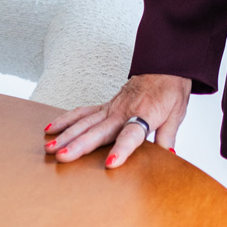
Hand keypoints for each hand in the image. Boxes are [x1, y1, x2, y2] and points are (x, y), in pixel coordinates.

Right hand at [42, 74, 191, 167]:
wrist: (166, 63)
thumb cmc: (171, 88)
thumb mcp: (177, 113)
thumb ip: (168, 136)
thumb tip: (168, 158)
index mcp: (145, 113)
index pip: (132, 134)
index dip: (122, 149)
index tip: (111, 164)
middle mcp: (124, 110)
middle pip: (100, 130)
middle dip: (80, 145)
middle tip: (62, 157)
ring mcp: (112, 107)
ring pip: (86, 121)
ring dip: (67, 134)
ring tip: (49, 147)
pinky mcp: (106, 105)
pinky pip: (83, 112)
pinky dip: (67, 119)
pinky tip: (51, 128)